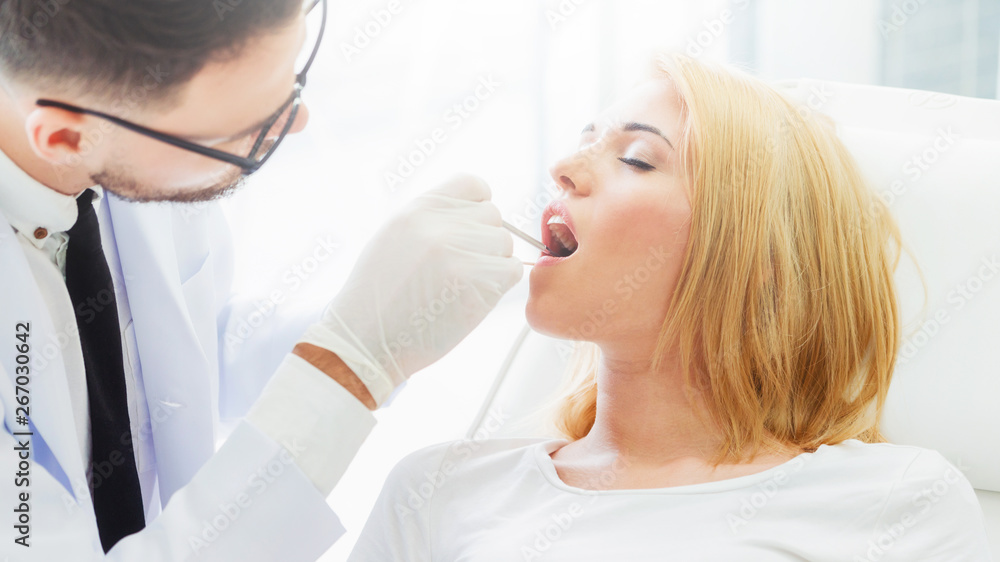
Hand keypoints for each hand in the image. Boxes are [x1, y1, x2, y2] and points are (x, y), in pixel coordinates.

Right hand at [298, 175, 522, 405]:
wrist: (366, 340)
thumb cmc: (380, 295)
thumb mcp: (395, 236)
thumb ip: (433, 218)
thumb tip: (476, 213)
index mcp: (418, 208)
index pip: (474, 185)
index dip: (478, 208)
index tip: (470, 230)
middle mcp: (439, 224)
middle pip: (494, 217)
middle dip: (484, 241)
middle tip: (460, 269)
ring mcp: (460, 252)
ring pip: (505, 244)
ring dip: (492, 265)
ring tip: (461, 286)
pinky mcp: (478, 282)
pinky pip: (512, 270)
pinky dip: (499, 285)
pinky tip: (472, 298)